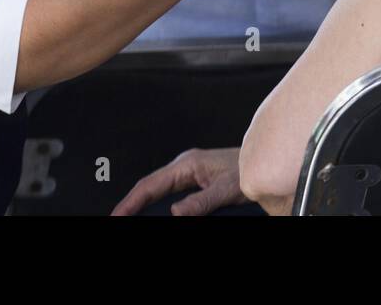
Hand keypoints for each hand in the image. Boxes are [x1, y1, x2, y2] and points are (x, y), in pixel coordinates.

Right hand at [111, 148, 244, 215]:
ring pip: (158, 190)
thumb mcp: (226, 188)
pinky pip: (169, 193)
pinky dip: (157, 204)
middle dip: (132, 203)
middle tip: (118, 218)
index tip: (118, 215)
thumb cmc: (247, 169)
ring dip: (144, 204)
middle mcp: (184, 167)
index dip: (131, 201)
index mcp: (187, 164)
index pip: (151, 184)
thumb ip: (201, 201)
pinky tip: (154, 212)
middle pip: (150, 187)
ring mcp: (189, 174)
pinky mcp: (194, 181)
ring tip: (130, 216)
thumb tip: (176, 211)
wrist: (262, 162)